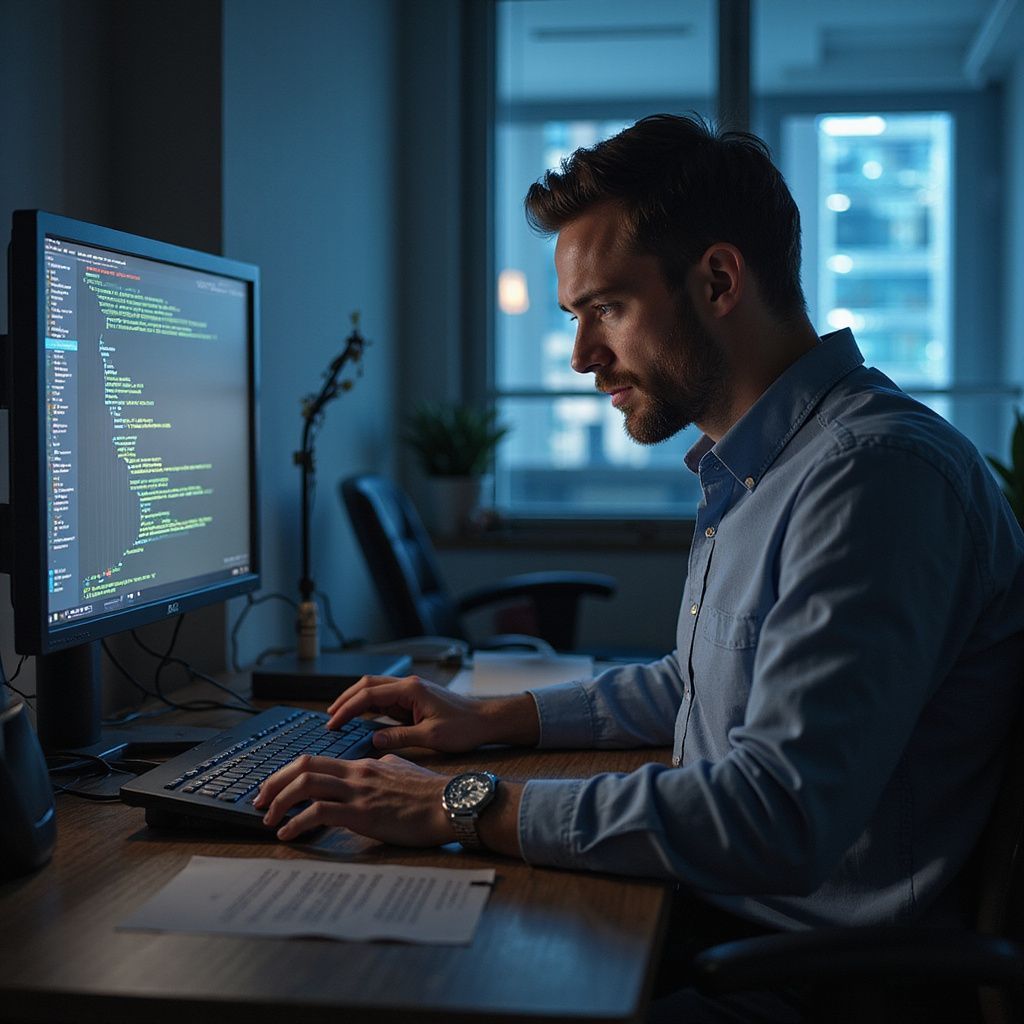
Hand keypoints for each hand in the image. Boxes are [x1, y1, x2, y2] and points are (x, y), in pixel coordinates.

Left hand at [252, 753, 451, 843]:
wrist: (450, 803)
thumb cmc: (432, 794)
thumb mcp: (402, 771)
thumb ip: (382, 769)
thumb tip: (373, 769)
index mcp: (365, 764)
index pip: (318, 760)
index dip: (290, 772)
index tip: (275, 787)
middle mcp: (357, 773)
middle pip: (304, 766)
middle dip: (274, 782)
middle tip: (259, 800)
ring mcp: (359, 792)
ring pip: (306, 785)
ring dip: (279, 802)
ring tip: (267, 819)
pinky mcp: (362, 813)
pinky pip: (319, 813)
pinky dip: (296, 823)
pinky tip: (288, 834)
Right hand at [325, 674, 536, 751]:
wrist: (487, 720)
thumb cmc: (465, 727)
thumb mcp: (431, 738)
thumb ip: (400, 738)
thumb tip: (373, 740)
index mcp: (411, 689)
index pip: (369, 695)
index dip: (347, 709)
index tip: (332, 724)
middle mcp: (409, 685)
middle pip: (367, 685)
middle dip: (345, 699)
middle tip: (328, 717)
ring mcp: (411, 691)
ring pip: (375, 689)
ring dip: (356, 701)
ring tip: (338, 717)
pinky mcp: (415, 699)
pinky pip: (386, 699)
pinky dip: (370, 707)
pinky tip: (361, 719)